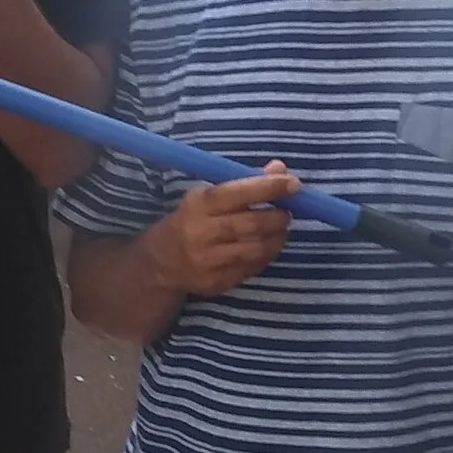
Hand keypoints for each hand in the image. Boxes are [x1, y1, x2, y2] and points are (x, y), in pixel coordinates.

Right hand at [144, 169, 299, 297]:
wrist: (160, 263)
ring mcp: (208, 261)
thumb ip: (244, 183)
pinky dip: (266, 256)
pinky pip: (251, 268)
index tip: (293, 183)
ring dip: (276, 238)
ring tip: (280, 230)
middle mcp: (201, 233)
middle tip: (287, 212)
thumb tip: (280, 169)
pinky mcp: (216, 282)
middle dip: (277, 217)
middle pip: (251, 224)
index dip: (268, 187)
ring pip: (255, 249)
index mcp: (198, 205)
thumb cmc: (190, 220)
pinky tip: (266, 247)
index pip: (237, 193)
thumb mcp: (207, 196)